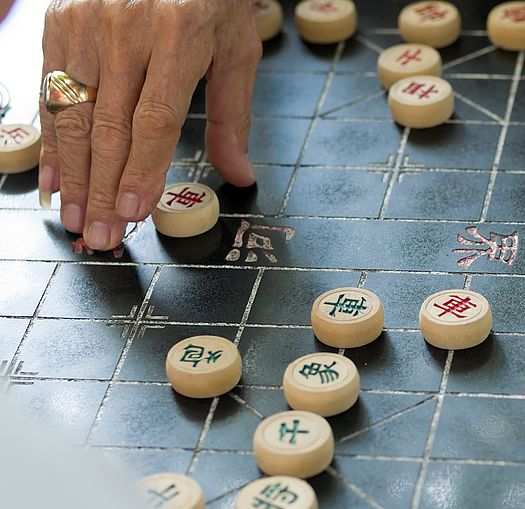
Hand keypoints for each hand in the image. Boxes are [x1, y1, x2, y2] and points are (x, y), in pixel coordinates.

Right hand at [39, 0, 260, 249]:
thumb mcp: (236, 49)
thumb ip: (232, 114)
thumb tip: (239, 175)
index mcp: (179, 34)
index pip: (154, 117)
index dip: (142, 169)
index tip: (133, 210)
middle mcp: (125, 29)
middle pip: (108, 126)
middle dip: (102, 189)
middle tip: (102, 236)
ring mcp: (85, 24)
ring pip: (73, 115)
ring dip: (72, 175)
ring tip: (76, 219)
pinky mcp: (58, 22)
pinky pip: (49, 91)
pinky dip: (50, 142)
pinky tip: (53, 179)